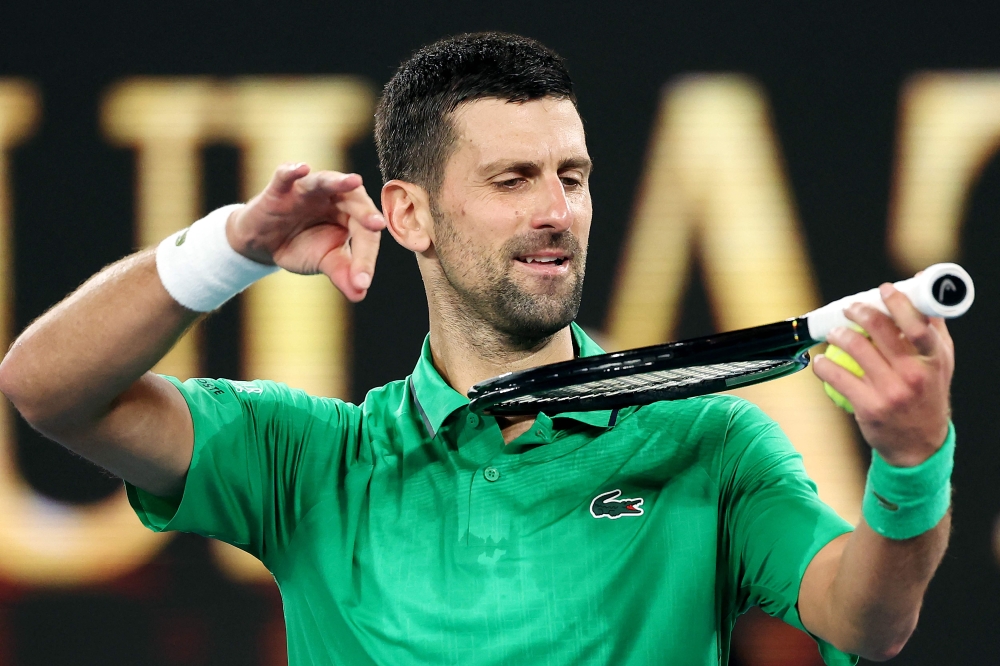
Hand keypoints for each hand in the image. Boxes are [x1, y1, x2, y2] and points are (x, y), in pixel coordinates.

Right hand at [225, 163, 385, 301]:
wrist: (264, 244)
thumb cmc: (301, 246)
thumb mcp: (324, 261)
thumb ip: (343, 274)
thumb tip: (360, 295)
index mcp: (351, 214)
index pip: (365, 233)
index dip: (365, 258)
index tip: (362, 281)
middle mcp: (334, 197)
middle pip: (354, 200)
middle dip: (365, 212)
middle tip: (377, 225)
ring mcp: (307, 191)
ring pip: (325, 181)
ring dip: (339, 181)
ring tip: (355, 181)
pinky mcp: (279, 190)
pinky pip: (285, 176)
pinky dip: (292, 171)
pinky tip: (302, 169)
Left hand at [813, 283, 953, 466]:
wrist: (919, 444)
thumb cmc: (928, 394)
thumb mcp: (940, 364)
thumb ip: (931, 329)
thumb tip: (919, 288)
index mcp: (934, 359)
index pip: (917, 324)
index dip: (898, 302)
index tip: (883, 290)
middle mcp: (915, 374)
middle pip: (880, 330)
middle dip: (859, 312)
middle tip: (849, 309)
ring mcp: (891, 391)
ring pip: (855, 348)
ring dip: (837, 334)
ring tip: (834, 333)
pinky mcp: (869, 406)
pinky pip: (837, 376)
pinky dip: (823, 365)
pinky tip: (820, 361)